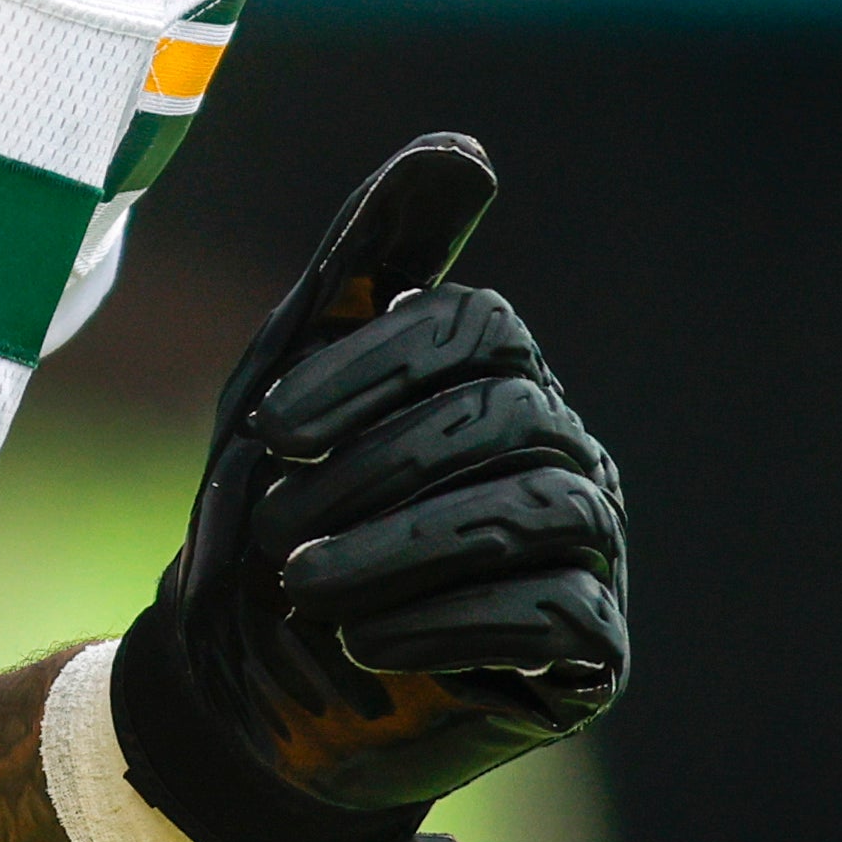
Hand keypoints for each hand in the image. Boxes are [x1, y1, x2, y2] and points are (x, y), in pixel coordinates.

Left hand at [109, 137, 630, 841]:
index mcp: (500, 373)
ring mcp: (589, 549)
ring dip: (403, 550)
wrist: (249, 689)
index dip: (367, 372)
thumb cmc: (277, 516)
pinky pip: (559, 616)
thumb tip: (467, 151)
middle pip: (507, 419)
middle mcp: (563, 449)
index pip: (474, 330)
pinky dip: (448, 624)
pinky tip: (366, 643)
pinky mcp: (591, 651)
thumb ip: (371, 259)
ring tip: (307, 589)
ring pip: (536, 514)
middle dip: (374, 475)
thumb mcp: (294, 375)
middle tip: (278, 532)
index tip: (268, 429)